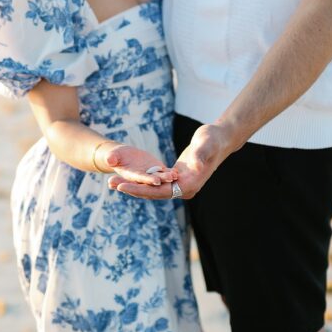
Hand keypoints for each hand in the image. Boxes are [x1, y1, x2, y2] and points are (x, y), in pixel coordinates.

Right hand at [101, 144, 178, 186]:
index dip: (148, 180)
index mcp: (131, 176)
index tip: (156, 181)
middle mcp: (142, 178)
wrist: (123, 156)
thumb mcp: (113, 155)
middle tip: (170, 178)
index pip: (140, 179)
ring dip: (167, 177)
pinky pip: (163, 173)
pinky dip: (169, 173)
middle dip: (162, 179)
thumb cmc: (116, 156)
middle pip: (153, 180)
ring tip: (174, 175)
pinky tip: (176, 172)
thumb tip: (108, 160)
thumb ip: (112, 158)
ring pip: (160, 177)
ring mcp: (149, 175)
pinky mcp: (155, 171)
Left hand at [108, 123, 233, 199]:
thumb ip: (201, 155)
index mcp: (189, 184)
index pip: (160, 192)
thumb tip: (196, 164)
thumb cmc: (214, 139)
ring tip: (113, 181)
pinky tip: (127, 177)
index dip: (140, 189)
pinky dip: (142, 180)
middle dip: (131, 188)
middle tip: (110, 183)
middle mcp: (184, 188)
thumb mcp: (206, 144)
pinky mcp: (176, 177)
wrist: (220, 139)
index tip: (123, 186)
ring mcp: (180, 184)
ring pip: (152, 188)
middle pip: (153, 192)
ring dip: (134, 185)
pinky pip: (155, 181)